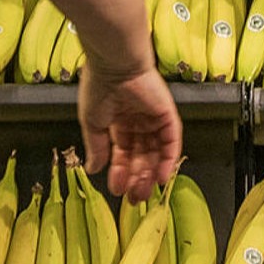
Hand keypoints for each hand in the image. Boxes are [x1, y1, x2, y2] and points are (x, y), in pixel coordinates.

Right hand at [79, 67, 181, 200]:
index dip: (120, 172)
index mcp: (119, 120)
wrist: (114, 65)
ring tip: (143, 192)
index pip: (123, 152)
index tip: (116, 189)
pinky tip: (159, 178)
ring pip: (156, 153)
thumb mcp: (92, 123)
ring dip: (151, 174)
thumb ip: (96, 148)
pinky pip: (171, 143)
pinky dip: (167, 161)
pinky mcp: (168, 115)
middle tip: (134, 199)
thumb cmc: (98, 87)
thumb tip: (93, 169)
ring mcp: (154, 118)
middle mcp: (138, 120)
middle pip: (141, 156)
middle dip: (137, 178)